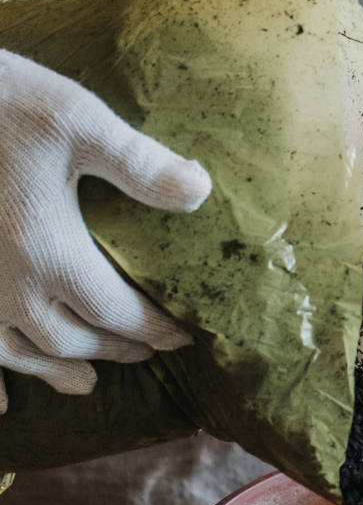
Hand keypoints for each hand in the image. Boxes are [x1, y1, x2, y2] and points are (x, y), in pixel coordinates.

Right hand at [0, 50, 211, 413]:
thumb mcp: (76, 119)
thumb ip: (139, 164)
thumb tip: (201, 191)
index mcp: (47, 252)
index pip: (118, 312)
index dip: (155, 329)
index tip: (183, 338)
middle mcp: (3, 284)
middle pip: (69, 340)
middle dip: (113, 349)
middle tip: (145, 352)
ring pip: (14, 352)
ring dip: (54, 370)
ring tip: (85, 385)